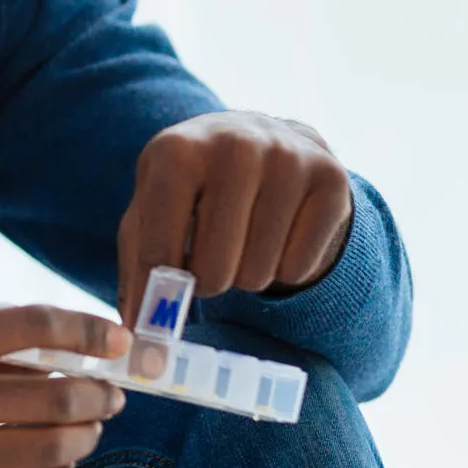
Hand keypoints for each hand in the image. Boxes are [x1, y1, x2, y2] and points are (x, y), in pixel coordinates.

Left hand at [117, 111, 353, 325]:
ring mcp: (289, 160)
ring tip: (242, 240)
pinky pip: (300, 268)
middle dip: (207, 281)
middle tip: (208, 260)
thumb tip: (135, 331)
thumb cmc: (192, 184)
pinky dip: (285, 269)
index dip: (158, 291)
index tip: (158, 315)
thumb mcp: (151, 209)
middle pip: (213, 270)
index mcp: (176, 151)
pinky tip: (277, 236)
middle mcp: (235, 148)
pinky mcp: (333, 180)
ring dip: (246, 275)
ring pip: (258, 274)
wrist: (260, 136)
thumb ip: (138, 267)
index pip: (158, 249)